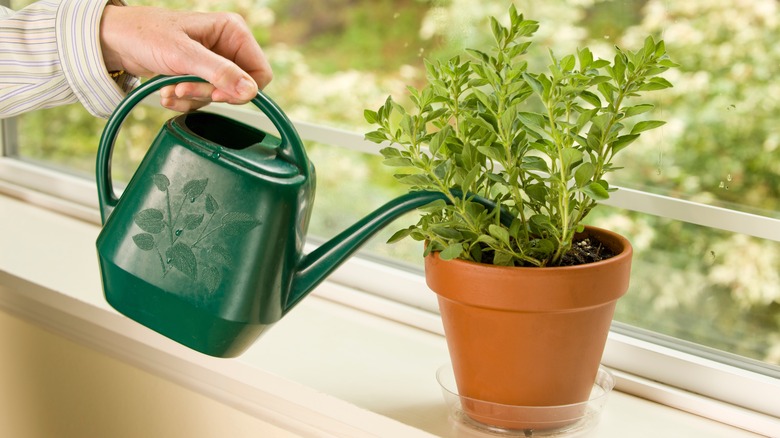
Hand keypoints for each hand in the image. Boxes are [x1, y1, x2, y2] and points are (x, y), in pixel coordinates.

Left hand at [99, 5, 272, 111]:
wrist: (117, 40)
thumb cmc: (146, 35)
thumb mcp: (183, 55)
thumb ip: (219, 72)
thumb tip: (250, 90)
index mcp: (233, 31)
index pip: (260, 72)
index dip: (241, 90)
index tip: (216, 95)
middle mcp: (228, 46)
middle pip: (238, 87)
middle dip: (209, 93)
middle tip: (184, 89)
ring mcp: (215, 61)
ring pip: (221, 96)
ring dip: (194, 99)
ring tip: (171, 90)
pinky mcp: (202, 74)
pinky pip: (205, 98)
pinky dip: (187, 101)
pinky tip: (169, 92)